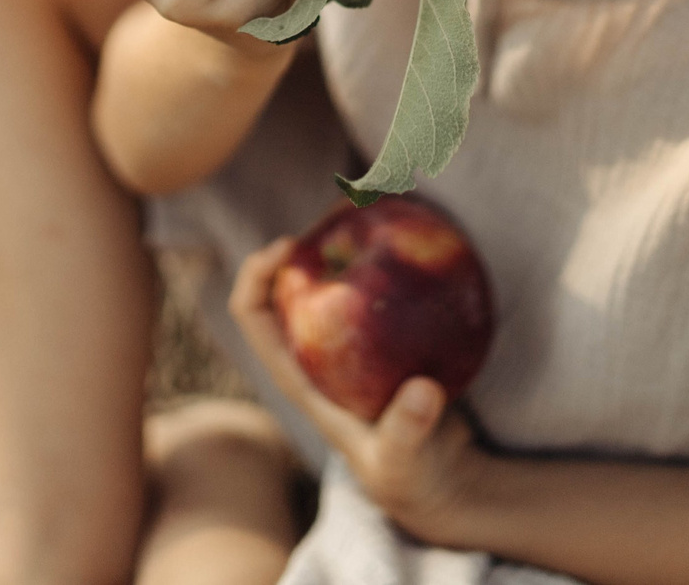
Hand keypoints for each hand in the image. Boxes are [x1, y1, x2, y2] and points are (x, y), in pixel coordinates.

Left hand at [230, 236, 485, 546]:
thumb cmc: (407, 475)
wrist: (436, 481)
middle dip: (302, 240)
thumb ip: (407, 430)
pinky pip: (370, 287)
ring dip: (340, 241)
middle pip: (284, 283)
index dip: (256, 274)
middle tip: (341, 208)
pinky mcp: (379, 339)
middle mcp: (313, 351)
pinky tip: (410, 234)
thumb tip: (422, 390)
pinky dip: (381, 258)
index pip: (252, 315)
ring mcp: (345, 343)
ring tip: (370, 207)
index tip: (291, 246)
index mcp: (297, 375)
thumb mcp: (404, 459)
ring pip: (328, 278)